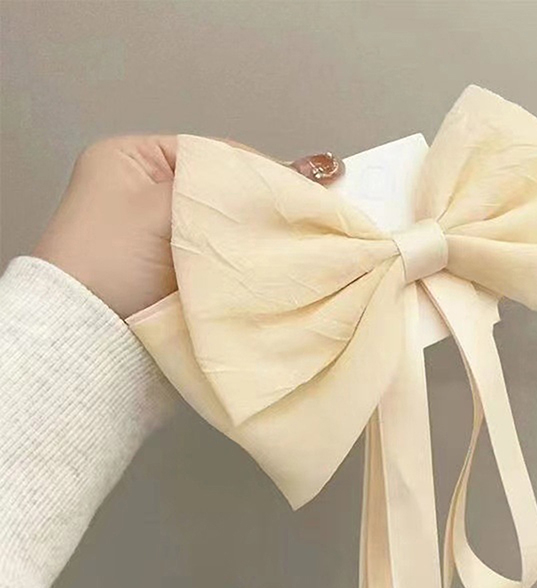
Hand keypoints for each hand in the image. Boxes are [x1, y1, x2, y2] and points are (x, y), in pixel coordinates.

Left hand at [33, 136, 343, 319]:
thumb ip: (224, 189)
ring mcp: (162, 236)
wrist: (86, 340)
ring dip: (252, 239)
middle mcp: (147, 193)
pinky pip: (219, 259)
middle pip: (222, 193)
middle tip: (306, 219)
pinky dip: (240, 264)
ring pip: (225, 228)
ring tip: (296, 243)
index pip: (213, 155)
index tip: (301, 193)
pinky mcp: (176, 274)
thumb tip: (298, 172)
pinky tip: (270, 267)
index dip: (259, 172)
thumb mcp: (161, 208)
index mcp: (133, 160)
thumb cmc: (106, 264)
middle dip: (259, 208)